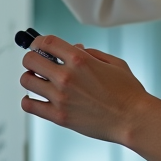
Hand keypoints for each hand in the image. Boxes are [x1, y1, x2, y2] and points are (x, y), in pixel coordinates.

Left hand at [19, 35, 148, 145]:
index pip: (46, 42)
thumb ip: (90, 53)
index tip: (39, 45)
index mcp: (80, 59)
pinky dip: (29, 100)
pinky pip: (30, 105)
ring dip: (30, 77)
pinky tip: (37, 98)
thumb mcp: (113, 62)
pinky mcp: (59, 117)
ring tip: (38, 80)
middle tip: (39, 63)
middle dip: (32, 58)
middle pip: (30, 59)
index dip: (39, 41)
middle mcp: (66, 77)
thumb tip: (73, 48)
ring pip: (27, 80)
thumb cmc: (127, 92)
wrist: (133, 119)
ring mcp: (61, 97)